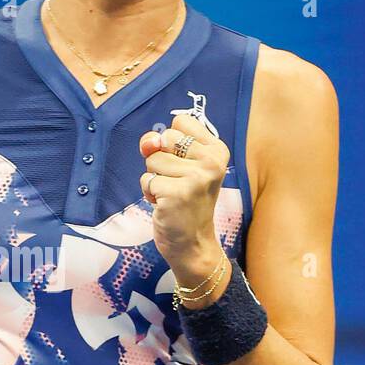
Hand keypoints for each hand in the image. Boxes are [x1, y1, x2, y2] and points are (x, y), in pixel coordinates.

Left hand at [138, 112, 230, 272]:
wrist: (193, 242)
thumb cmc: (185, 201)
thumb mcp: (180, 166)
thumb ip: (162, 145)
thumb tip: (149, 142)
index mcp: (217, 150)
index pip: (180, 122)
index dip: (171, 142)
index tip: (183, 163)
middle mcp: (212, 161)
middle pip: (164, 139)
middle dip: (161, 161)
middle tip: (177, 182)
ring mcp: (197, 178)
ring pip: (152, 160)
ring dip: (154, 179)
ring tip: (171, 194)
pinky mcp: (179, 193)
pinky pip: (147, 180)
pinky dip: (150, 193)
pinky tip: (166, 204)